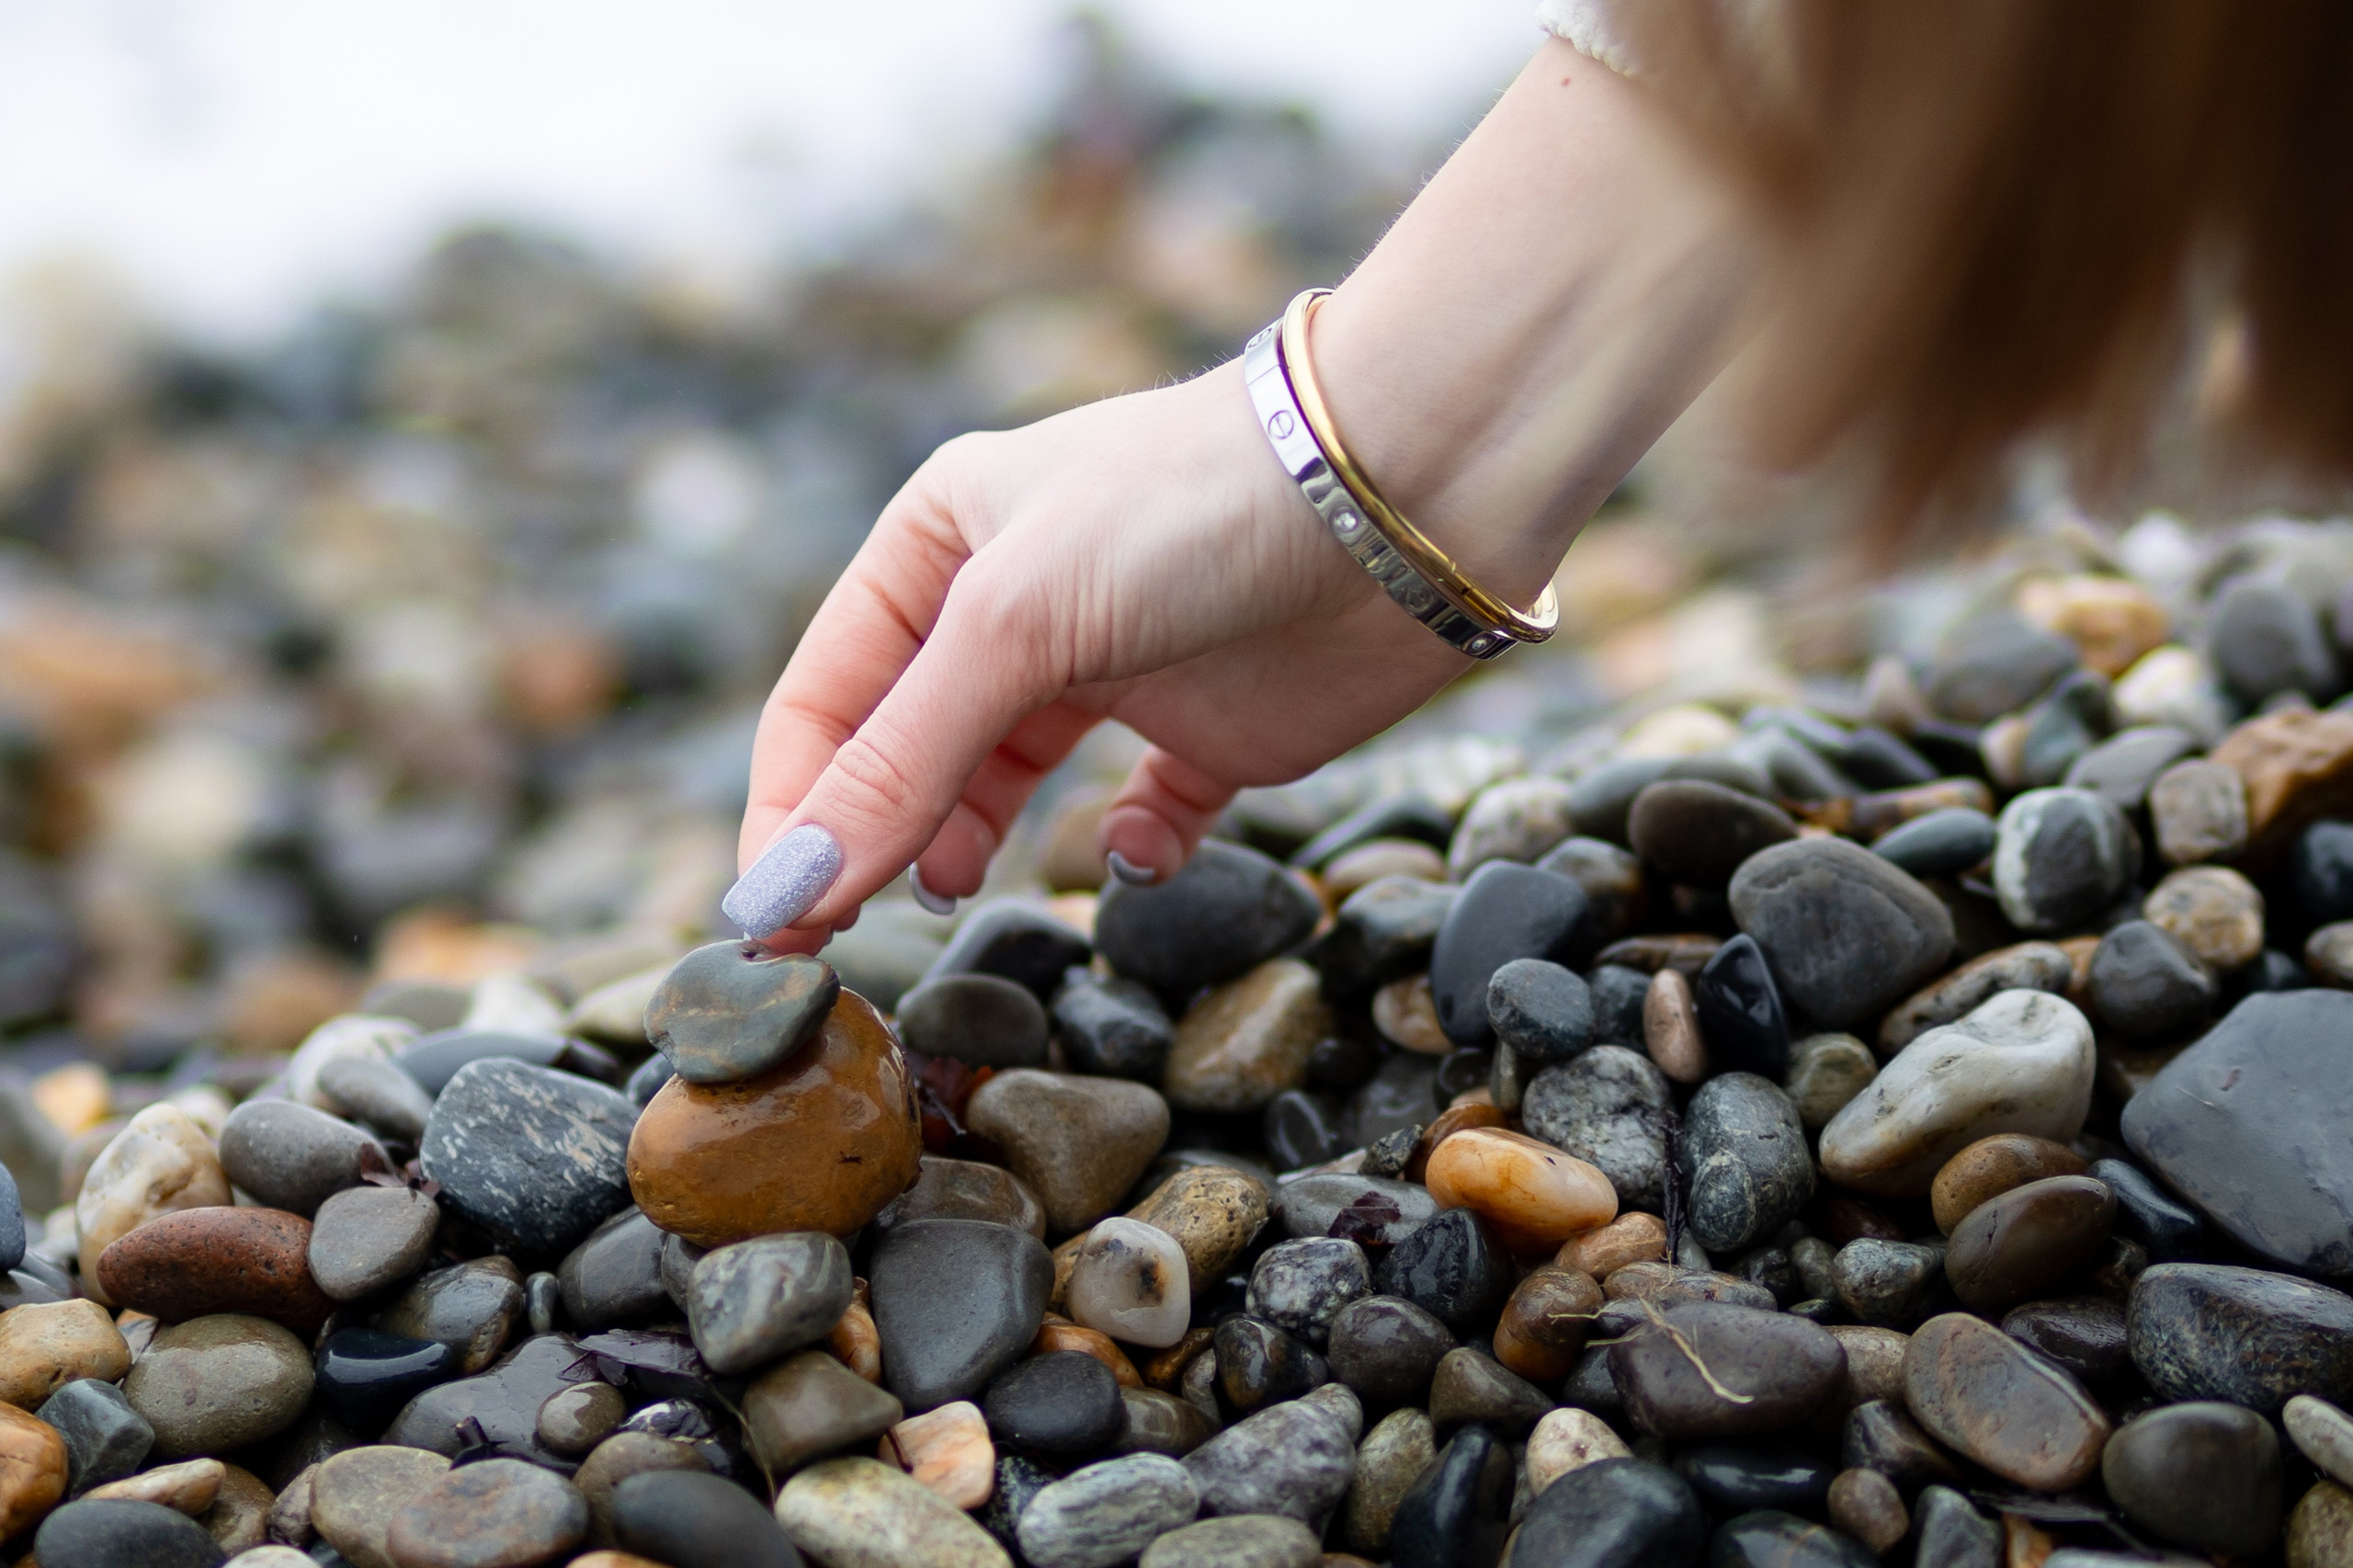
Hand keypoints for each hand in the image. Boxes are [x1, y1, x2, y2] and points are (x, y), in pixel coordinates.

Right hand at [725, 38, 1751, 946]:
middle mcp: (1016, 604)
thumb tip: (783, 893)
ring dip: (965, 843)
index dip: (788, 809)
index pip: (825, 698)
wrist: (1406, 491)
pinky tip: (1133, 856)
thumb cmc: (1191, 511)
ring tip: (949, 891)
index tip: (764, 921)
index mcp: (942, 542)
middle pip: (902, 749)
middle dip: (862, 840)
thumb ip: (901, 765)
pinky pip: (1148, 806)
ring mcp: (1116, 666)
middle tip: (826, 948)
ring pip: (1003, 782)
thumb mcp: (1016, 626)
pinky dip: (1130, 845)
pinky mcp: (1212, 726)